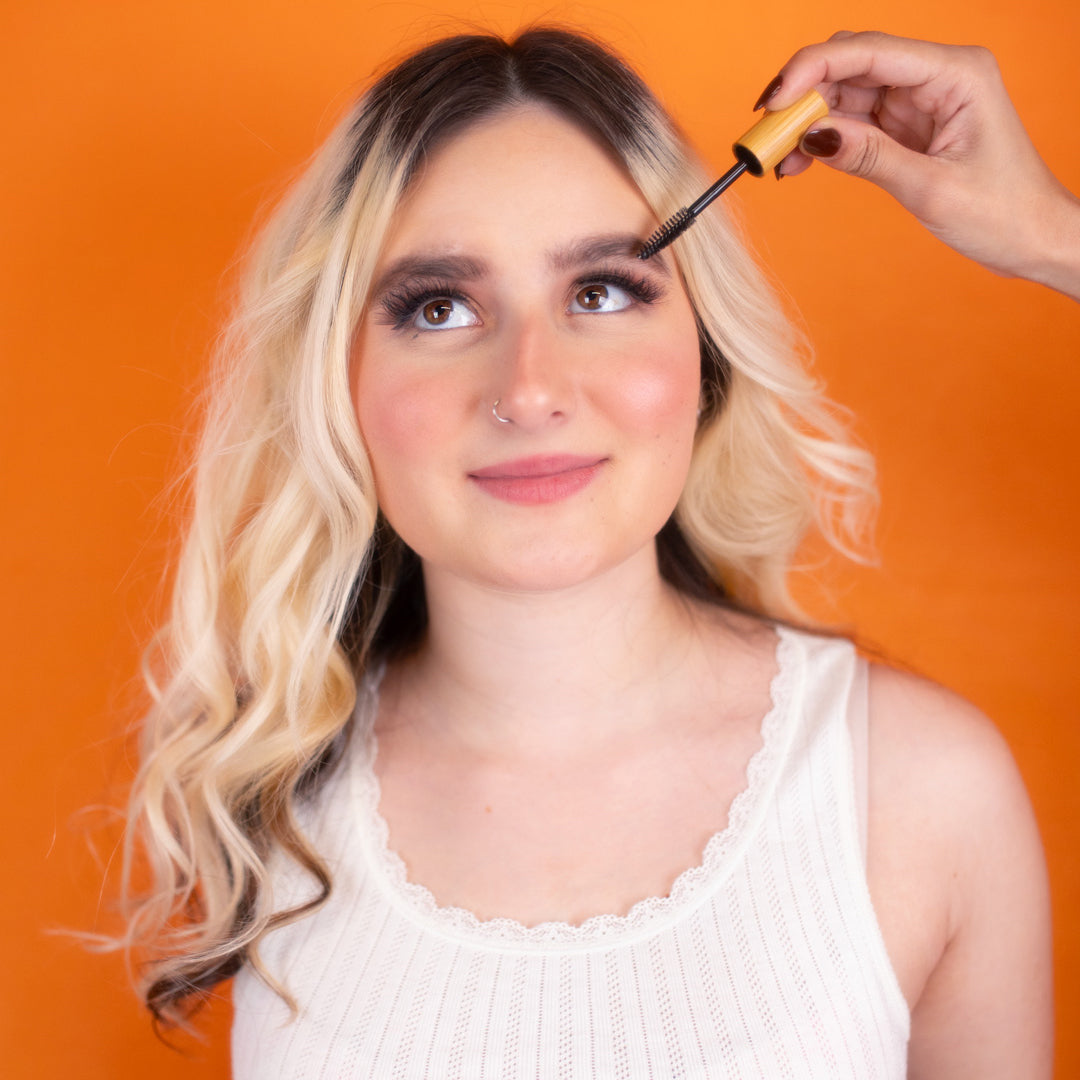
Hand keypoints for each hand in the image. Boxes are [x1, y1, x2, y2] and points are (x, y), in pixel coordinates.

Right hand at [761, 31, 1079, 298]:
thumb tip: (814, 136)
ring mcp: (919, 100)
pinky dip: (822, 140)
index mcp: (955, 73)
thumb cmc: (1004, 211)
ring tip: (776, 158)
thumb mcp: (931, 188)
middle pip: (851, 65)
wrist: (1034, 239)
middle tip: (765, 135)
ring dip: (806, 122)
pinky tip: (799, 162)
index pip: (869, 50)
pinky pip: (852, 122)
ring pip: (845, 93)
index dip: (813, 69)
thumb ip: (870, 157)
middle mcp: (935, 76)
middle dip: (802, 95)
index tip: (774, 101)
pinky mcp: (906, 126)